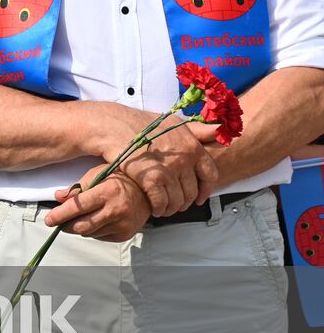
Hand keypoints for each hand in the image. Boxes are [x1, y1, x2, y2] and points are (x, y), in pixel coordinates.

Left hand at [46, 163, 152, 240]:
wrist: (150, 192)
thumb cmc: (120, 179)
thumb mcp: (98, 175)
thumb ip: (76, 188)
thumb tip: (58, 197)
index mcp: (107, 192)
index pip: (77, 207)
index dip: (60, 215)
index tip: (49, 219)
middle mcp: (115, 210)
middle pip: (81, 226)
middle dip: (65, 225)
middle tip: (58, 222)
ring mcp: (122, 224)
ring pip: (89, 233)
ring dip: (79, 227)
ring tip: (80, 217)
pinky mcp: (125, 234)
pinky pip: (100, 236)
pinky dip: (93, 231)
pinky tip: (96, 220)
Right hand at [91, 103, 216, 215]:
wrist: (113, 126)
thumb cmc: (140, 124)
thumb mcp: (173, 122)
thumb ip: (197, 130)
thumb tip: (219, 130)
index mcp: (193, 146)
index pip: (210, 175)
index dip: (205, 190)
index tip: (199, 198)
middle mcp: (184, 158)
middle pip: (192, 192)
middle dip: (184, 203)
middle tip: (174, 205)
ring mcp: (168, 169)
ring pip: (177, 200)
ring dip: (170, 209)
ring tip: (163, 209)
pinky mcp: (150, 179)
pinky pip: (161, 202)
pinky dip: (158, 209)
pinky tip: (153, 208)